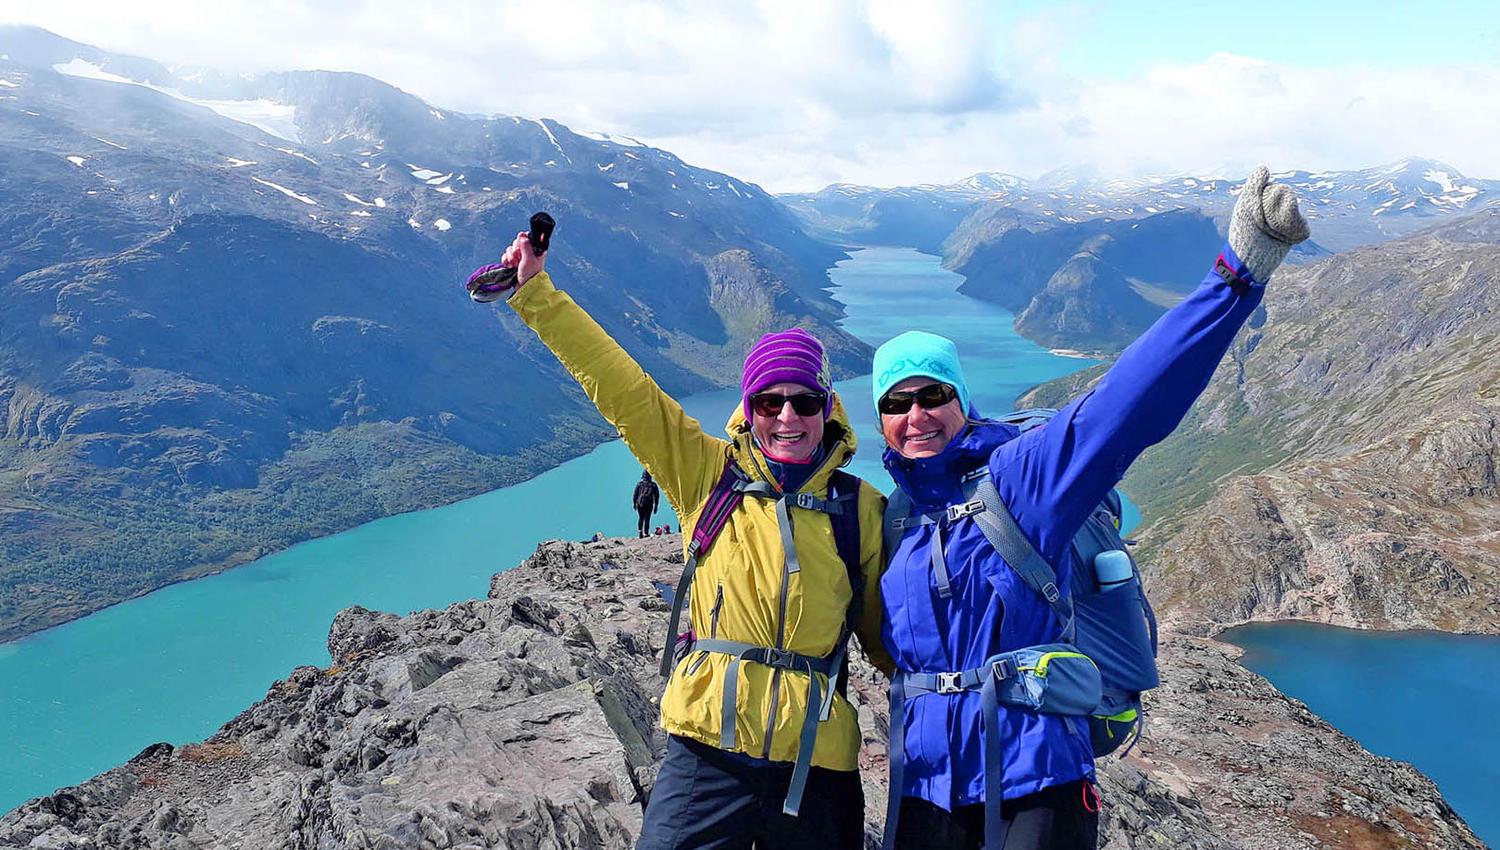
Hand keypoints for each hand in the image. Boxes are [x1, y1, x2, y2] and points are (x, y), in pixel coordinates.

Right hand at [504, 230, 546, 285]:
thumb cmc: (531, 275)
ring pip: (511, 249)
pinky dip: (506, 260)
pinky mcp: (514, 262)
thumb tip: (522, 235)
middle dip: (515, 250)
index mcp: (536, 249)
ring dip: (510, 256)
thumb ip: (526, 246)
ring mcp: (520, 257)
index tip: (521, 246)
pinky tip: (509, 266)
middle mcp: (528, 252)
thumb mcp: (529, 259)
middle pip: (517, 242)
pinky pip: (506, 256)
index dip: (522, 240)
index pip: (527, 237)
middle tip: (518, 257)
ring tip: (514, 264)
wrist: (525, 288)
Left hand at [1229, 166, 1310, 283]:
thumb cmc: (1245, 232)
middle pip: (1289, 196)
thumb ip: (1253, 185)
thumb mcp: (1246, 205)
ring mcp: (1287, 220)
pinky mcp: (1296, 233)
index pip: (1277, 188)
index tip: (1256, 209)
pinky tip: (1284, 237)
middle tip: (1263, 223)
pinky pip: (1303, 225)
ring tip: (1273, 231)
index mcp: (1266, 200)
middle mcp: (1277, 208)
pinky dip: (1295, 230)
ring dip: (1285, 220)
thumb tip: (1264, 167)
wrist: (1251, 258)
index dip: (1267, 197)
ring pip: (1296, 209)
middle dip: (1275, 208)